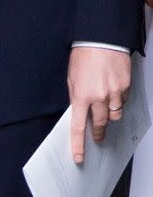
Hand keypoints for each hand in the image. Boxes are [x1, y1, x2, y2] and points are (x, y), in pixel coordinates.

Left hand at [67, 47, 130, 163]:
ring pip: (114, 115)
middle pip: (100, 124)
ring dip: (109, 114)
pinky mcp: (125, 88)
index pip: (78, 127)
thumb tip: (78, 112)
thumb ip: (75, 96)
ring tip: (104, 104)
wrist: (102, 39)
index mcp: (81, 95)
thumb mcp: (71, 77)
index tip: (79, 157)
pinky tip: (112, 89)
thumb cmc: (84, 55)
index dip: (78, 145)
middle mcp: (98, 97)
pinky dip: (118, 100)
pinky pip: (122, 102)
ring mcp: (114, 93)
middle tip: (97, 136)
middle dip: (98, 132)